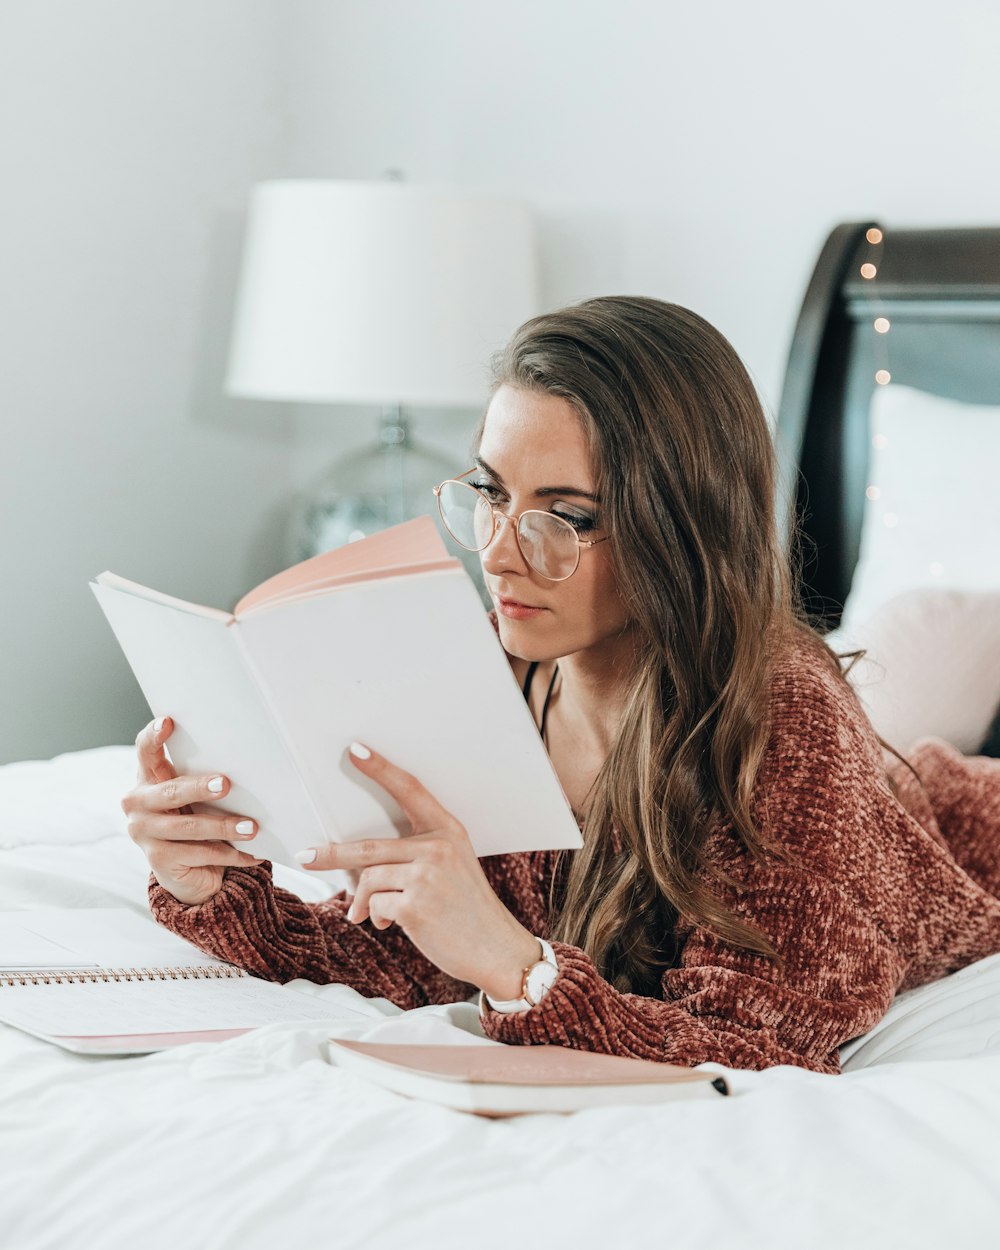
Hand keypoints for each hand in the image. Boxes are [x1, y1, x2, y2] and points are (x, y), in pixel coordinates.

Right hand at [122, 717, 265, 906]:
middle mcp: (138, 803)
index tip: (168, 722)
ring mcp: (144, 833)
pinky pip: (200, 853)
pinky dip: (229, 853)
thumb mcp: (196, 798)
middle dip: (200, 788)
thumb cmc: (196, 820)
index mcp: (147, 779)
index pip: (145, 752)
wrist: (188, 872)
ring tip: (251, 827)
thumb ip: (204, 779)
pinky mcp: (158, 861)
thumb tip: (245, 765)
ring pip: (189, 826)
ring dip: (224, 827)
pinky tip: (252, 853)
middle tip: (226, 784)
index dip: (153, 737)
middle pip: (171, 791)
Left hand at [295, 743, 541, 999]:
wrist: (496, 948)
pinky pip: (375, 906)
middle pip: (369, 847)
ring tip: (367, 914)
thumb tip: (361, 868)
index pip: (410, 789)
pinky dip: (376, 918)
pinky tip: (391, 925)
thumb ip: (416, 855)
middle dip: (332, 855)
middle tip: (305, 857)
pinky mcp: (416, 906)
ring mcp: (427, 876)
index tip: (356, 750)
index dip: (381, 769)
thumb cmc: (467, 908)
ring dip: (363, 901)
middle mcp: (438, 848)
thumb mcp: (453, 867)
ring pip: (369, 880)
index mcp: (448, 830)